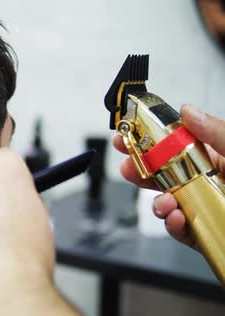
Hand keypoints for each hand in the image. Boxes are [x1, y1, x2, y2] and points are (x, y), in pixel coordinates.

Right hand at [113, 104, 224, 250]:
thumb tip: (189, 111)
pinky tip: (177, 218)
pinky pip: (182, 229)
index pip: (179, 142)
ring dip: (157, 200)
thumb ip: (218, 133)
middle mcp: (213, 181)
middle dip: (144, 169)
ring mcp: (209, 208)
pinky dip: (174, 225)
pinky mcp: (208, 233)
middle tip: (128, 165)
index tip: (130, 131)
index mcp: (222, 157)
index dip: (152, 136)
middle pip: (166, 172)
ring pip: (169, 201)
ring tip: (161, 202)